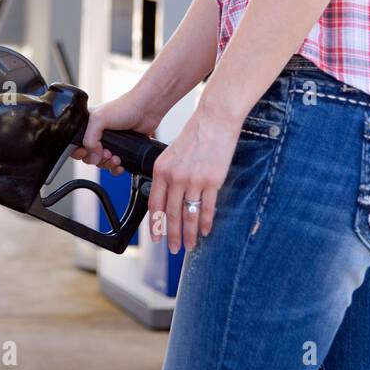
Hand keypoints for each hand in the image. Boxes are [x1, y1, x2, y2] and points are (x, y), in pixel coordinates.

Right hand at [69, 87, 163, 175]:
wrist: (147, 110)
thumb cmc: (125, 107)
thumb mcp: (99, 119)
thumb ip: (89, 139)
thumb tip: (92, 156)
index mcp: (88, 125)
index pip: (75, 144)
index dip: (80, 151)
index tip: (87, 152)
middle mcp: (98, 134)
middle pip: (88, 156)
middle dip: (97, 159)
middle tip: (106, 153)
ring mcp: (110, 142)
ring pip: (101, 162)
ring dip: (107, 164)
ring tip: (115, 158)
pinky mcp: (122, 149)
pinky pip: (114, 165)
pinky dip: (115, 168)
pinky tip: (120, 164)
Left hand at [147, 103, 240, 253]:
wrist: (214, 120)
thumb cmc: (195, 134)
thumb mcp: (172, 153)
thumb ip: (168, 174)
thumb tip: (168, 196)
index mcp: (161, 170)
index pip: (155, 204)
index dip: (155, 224)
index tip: (156, 238)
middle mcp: (175, 177)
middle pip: (171, 214)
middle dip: (172, 235)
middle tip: (174, 249)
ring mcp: (194, 180)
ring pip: (189, 215)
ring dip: (189, 234)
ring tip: (190, 245)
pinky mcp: (212, 181)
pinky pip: (207, 208)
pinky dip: (205, 222)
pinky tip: (205, 231)